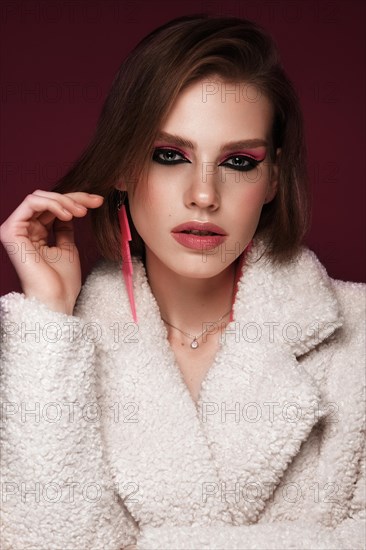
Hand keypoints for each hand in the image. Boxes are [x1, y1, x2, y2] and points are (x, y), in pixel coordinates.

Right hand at [0, 190, 103, 314]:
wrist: (57, 300)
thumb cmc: (63, 281)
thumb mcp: (68, 246)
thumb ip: (64, 227)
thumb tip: (70, 209)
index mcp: (35, 233)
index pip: (53, 207)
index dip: (75, 200)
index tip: (97, 202)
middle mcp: (23, 230)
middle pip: (47, 199)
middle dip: (73, 197)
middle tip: (94, 203)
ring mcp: (15, 230)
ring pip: (39, 197)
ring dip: (64, 200)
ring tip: (81, 212)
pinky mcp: (11, 232)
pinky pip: (31, 203)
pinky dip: (53, 204)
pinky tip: (68, 215)